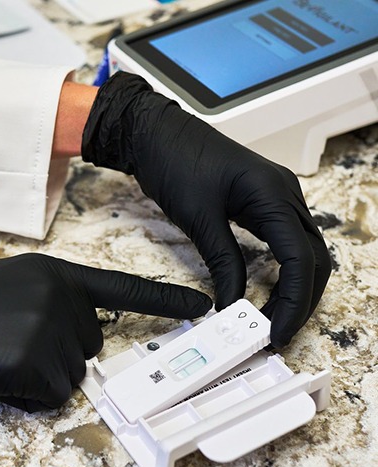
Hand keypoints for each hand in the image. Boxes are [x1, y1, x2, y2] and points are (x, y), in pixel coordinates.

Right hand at [0, 253, 210, 411]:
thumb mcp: (10, 285)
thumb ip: (50, 299)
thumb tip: (75, 328)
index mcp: (54, 273)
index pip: (121, 289)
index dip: (164, 301)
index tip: (204, 306)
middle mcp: (60, 298)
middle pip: (88, 345)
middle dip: (56, 353)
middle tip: (11, 343)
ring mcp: (51, 330)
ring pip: (69, 374)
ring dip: (37, 374)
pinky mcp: (38, 363)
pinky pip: (49, 395)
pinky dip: (24, 394)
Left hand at [82, 72, 330, 348]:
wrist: (155, 132)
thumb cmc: (175, 160)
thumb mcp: (198, 217)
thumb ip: (223, 262)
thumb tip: (232, 304)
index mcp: (274, 195)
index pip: (301, 261)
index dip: (293, 302)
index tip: (275, 332)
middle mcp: (285, 194)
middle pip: (314, 259)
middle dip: (301, 300)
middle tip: (276, 332)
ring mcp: (278, 196)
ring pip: (304, 251)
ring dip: (296, 287)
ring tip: (272, 318)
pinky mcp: (263, 201)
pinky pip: (286, 240)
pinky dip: (284, 269)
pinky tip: (267, 289)